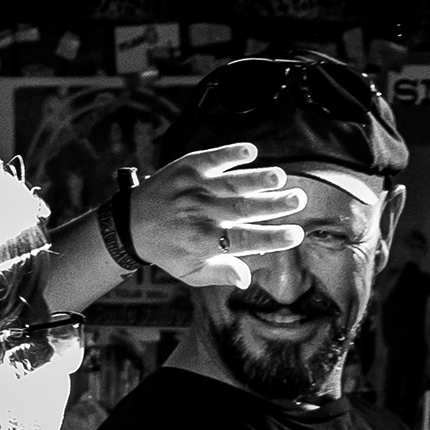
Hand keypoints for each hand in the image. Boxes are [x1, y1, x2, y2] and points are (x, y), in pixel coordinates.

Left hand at [129, 144, 306, 290]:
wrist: (130, 223)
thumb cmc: (168, 250)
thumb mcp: (190, 272)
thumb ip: (220, 273)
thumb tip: (246, 278)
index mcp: (204, 241)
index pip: (244, 240)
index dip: (272, 238)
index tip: (296, 235)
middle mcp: (200, 213)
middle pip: (243, 208)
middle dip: (274, 204)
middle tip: (298, 200)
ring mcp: (195, 188)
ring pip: (232, 183)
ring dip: (257, 179)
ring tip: (280, 177)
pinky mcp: (188, 168)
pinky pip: (212, 158)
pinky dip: (231, 153)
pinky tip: (251, 151)